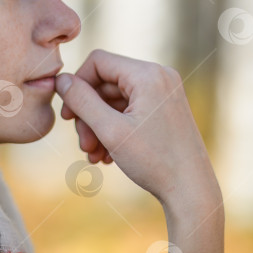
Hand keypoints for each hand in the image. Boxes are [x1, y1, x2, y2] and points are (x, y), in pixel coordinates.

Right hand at [55, 49, 226, 252]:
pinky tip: (108, 156)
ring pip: (115, 100)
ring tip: (94, 156)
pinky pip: (130, 110)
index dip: (77, 85)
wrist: (192, 191)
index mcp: (147, 74)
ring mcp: (164, 92)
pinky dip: (115, 129)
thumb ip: (82, 101)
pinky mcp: (166, 108)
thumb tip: (61, 79)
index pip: (98, 62)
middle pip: (106, 83)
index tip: (68, 116)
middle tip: (83, 146)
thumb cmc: (154, 161)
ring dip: (99, 126)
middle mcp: (159, 76)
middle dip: (89, 115)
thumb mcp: (110, 130)